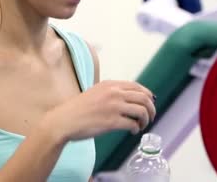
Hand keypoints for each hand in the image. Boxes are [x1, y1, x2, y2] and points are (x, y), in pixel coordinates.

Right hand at [42, 80, 156, 141]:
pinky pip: (133, 124)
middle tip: (151, 117)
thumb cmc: (78, 109)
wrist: (64, 120)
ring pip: (142, 111)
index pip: (137, 86)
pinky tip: (133, 131)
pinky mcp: (112, 121)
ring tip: (142, 125)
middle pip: (144, 98)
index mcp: (110, 84)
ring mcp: (114, 107)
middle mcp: (114, 93)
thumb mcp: (95, 92)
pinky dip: (136, 128)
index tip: (150, 102)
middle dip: (151, 108)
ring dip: (146, 119)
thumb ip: (111, 93)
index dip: (148, 95)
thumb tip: (129, 99)